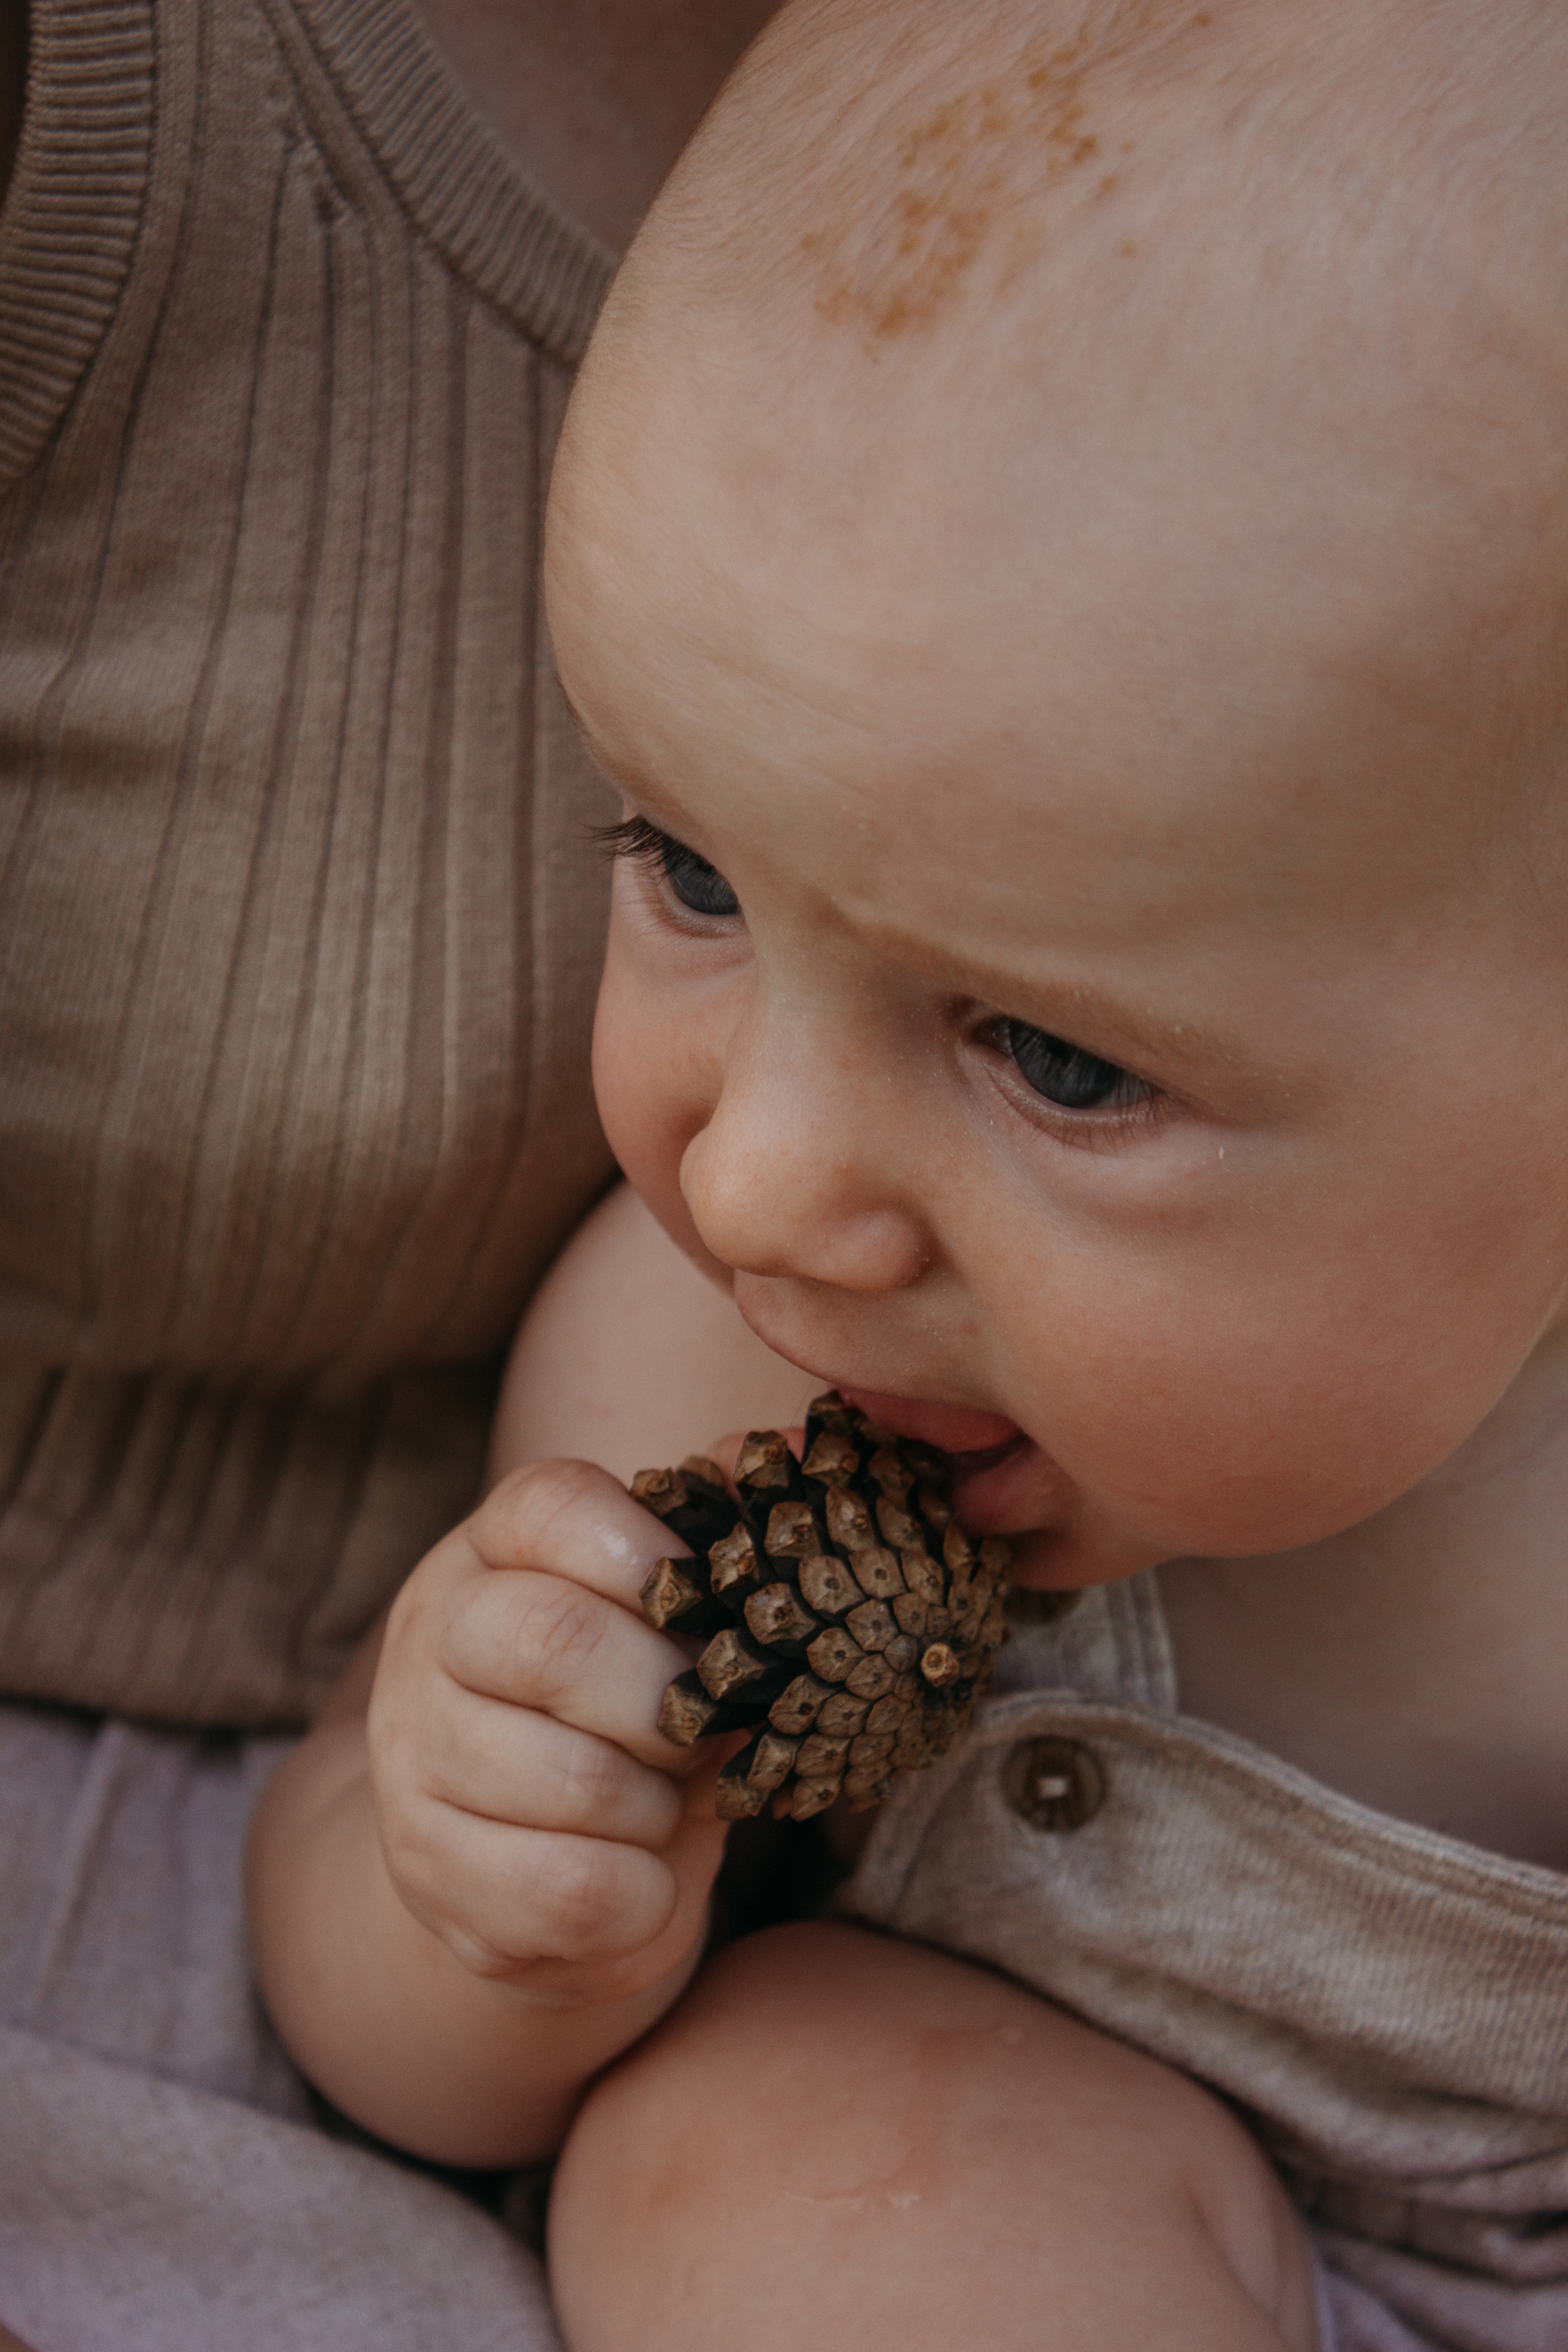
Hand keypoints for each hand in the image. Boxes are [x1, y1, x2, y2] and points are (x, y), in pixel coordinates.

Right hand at [367, 1459, 729, 2007]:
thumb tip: (773, 1455)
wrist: (522, 1854)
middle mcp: (433, 1630)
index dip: (653, 1556)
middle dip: (669, 1701)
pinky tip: (641, 1878)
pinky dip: (642, 1897)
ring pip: (573, 1780)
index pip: (555, 1504)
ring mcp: (413, 1752)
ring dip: (661, 1808)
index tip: (710, 1613)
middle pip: (555, 1638)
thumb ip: (722, 1533)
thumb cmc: (628, 1709)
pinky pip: (567, 1891)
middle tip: (705, 1733)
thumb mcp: (672, 1619)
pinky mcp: (424, 1869)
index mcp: (497, 1544)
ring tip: (666, 1806)